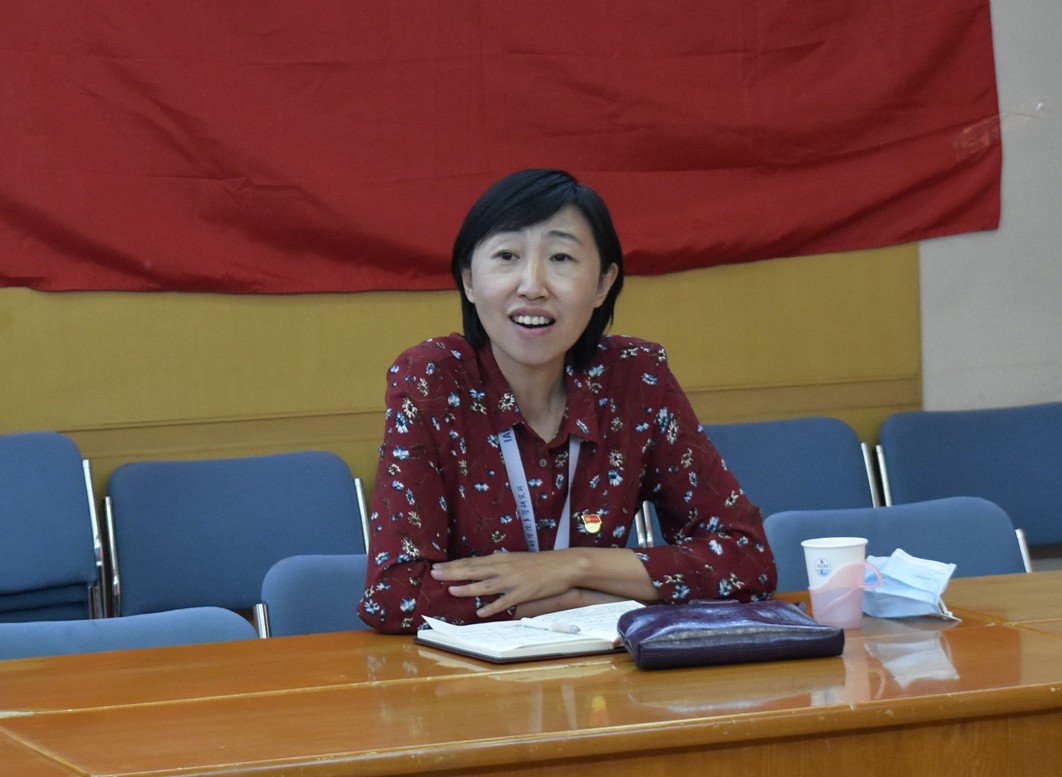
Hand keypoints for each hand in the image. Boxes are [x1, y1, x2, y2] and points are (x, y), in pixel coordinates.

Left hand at [430, 551, 580, 617]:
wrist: (563, 565)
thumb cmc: (540, 563)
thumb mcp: (516, 560)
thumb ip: (500, 565)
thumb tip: (484, 569)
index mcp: (501, 559)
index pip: (472, 562)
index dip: (454, 565)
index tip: (437, 567)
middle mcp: (503, 568)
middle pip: (473, 570)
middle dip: (452, 573)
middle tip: (434, 574)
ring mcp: (513, 581)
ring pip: (485, 585)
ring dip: (467, 588)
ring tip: (451, 590)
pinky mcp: (523, 593)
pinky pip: (504, 602)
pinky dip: (492, 607)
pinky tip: (480, 612)